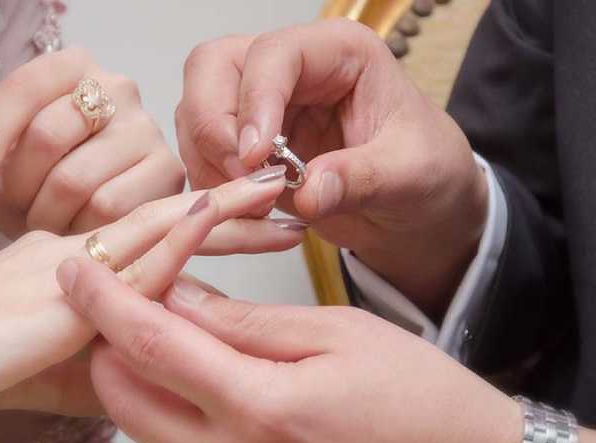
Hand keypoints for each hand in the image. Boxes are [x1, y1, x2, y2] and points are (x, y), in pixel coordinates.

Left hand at [0, 49, 183, 237]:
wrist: (75, 228)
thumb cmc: (27, 189)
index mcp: (71, 67)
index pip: (23, 89)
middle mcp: (118, 87)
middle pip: (49, 136)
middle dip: (19, 185)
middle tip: (16, 207)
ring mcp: (148, 129)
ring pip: (77, 179)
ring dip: (46, 213)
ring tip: (45, 220)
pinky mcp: (168, 172)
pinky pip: (109, 207)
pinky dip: (80, 229)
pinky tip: (75, 231)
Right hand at [0, 168, 299, 442]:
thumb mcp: (50, 365)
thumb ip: (105, 365)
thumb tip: (157, 378)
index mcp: (72, 270)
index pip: (149, 242)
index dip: (203, 227)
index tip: (253, 218)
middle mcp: (75, 257)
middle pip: (162, 224)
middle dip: (225, 206)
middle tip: (277, 184)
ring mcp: (67, 272)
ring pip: (151, 231)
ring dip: (213, 209)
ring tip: (267, 185)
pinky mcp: (55, 299)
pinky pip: (121, 267)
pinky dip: (167, 242)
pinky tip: (203, 218)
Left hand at [59, 265, 522, 442]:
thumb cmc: (420, 398)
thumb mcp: (335, 334)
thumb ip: (244, 321)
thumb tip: (177, 297)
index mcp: (261, 410)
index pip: (150, 346)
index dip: (103, 302)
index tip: (75, 270)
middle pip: (125, 403)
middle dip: (107, 348)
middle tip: (122, 304)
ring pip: (148, 436)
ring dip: (137, 385)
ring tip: (159, 340)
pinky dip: (171, 420)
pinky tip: (194, 388)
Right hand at [177, 20, 487, 316]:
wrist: (415, 208)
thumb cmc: (425, 172)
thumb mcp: (410, 174)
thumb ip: (362, 177)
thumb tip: (310, 192)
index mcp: (337, 53)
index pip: (273, 55)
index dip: (255, 102)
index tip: (257, 157)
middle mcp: (290, 70)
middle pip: (212, 67)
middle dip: (213, 126)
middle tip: (241, 177)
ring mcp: (260, 106)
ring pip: (195, 109)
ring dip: (209, 160)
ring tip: (252, 202)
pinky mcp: (244, 145)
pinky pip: (201, 154)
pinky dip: (210, 183)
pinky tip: (245, 210)